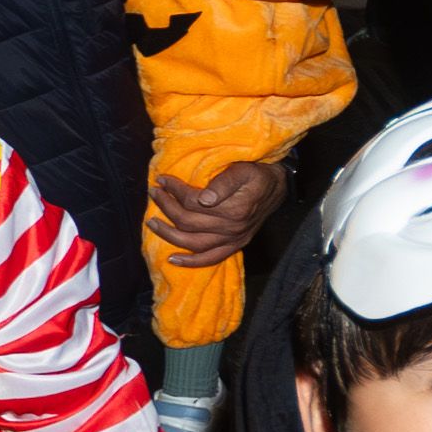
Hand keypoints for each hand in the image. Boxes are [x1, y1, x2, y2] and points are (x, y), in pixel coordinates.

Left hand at [149, 160, 287, 268]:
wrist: (278, 186)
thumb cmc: (258, 173)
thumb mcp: (244, 169)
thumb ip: (224, 182)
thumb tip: (203, 198)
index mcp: (234, 208)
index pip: (192, 202)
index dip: (174, 190)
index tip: (162, 179)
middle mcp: (233, 228)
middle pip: (189, 222)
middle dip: (166, 207)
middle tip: (154, 193)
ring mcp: (234, 240)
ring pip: (194, 243)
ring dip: (169, 235)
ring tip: (152, 223)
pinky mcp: (235, 246)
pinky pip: (211, 259)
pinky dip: (191, 262)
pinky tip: (173, 260)